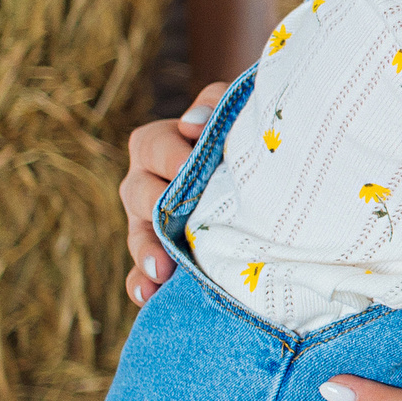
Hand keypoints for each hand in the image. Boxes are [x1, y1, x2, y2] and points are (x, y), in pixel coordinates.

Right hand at [122, 82, 225, 306]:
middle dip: (156, 208)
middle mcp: (146, 183)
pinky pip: (143, 273)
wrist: (261, 172)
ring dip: (146, 254)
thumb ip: (215, 105)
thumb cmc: (239, 134)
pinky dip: (143, 283)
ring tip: (161, 270)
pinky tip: (148, 295)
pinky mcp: (160, 255)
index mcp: (157, 145)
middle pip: (140, 194)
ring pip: (139, 236)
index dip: (171, 156)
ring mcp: (149, 223)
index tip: (190, 165)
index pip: (153, 147)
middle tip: (173, 220)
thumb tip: (193, 126)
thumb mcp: (231, 110)